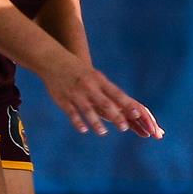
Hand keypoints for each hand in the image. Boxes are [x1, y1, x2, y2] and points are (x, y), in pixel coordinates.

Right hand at [41, 57, 162, 137]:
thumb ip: (110, 92)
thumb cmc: (82, 73)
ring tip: (103, 132)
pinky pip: (71, 112)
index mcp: (100, 81)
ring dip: (95, 121)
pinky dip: (77, 121)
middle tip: (125, 128)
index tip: (137, 114)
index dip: (127, 105)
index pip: (117, 94)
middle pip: (104, 103)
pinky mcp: (63, 100)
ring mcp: (76, 94)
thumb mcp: (97, 78)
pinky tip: (83, 130)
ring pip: (87, 109)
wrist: (55, 61)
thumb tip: (128, 105)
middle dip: (115, 115)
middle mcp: (89, 87)